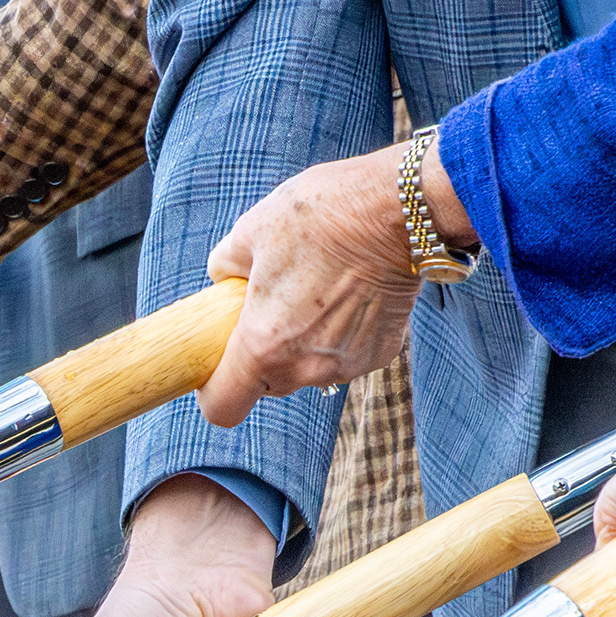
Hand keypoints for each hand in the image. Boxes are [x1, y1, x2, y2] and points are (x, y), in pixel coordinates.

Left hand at [197, 142, 445, 427]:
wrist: (402, 208)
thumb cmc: (321, 215)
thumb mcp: (252, 230)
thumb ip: (225, 265)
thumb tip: (223, 277)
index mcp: (263, 346)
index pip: (223, 407)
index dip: (213, 391)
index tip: (217, 366)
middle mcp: (305, 369)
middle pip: (267, 386)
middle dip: (259, 356)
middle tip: (266, 310)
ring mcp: (347, 365)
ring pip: (307, 371)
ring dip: (302, 345)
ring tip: (313, 293)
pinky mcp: (381, 354)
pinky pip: (344, 356)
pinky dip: (339, 336)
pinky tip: (348, 295)